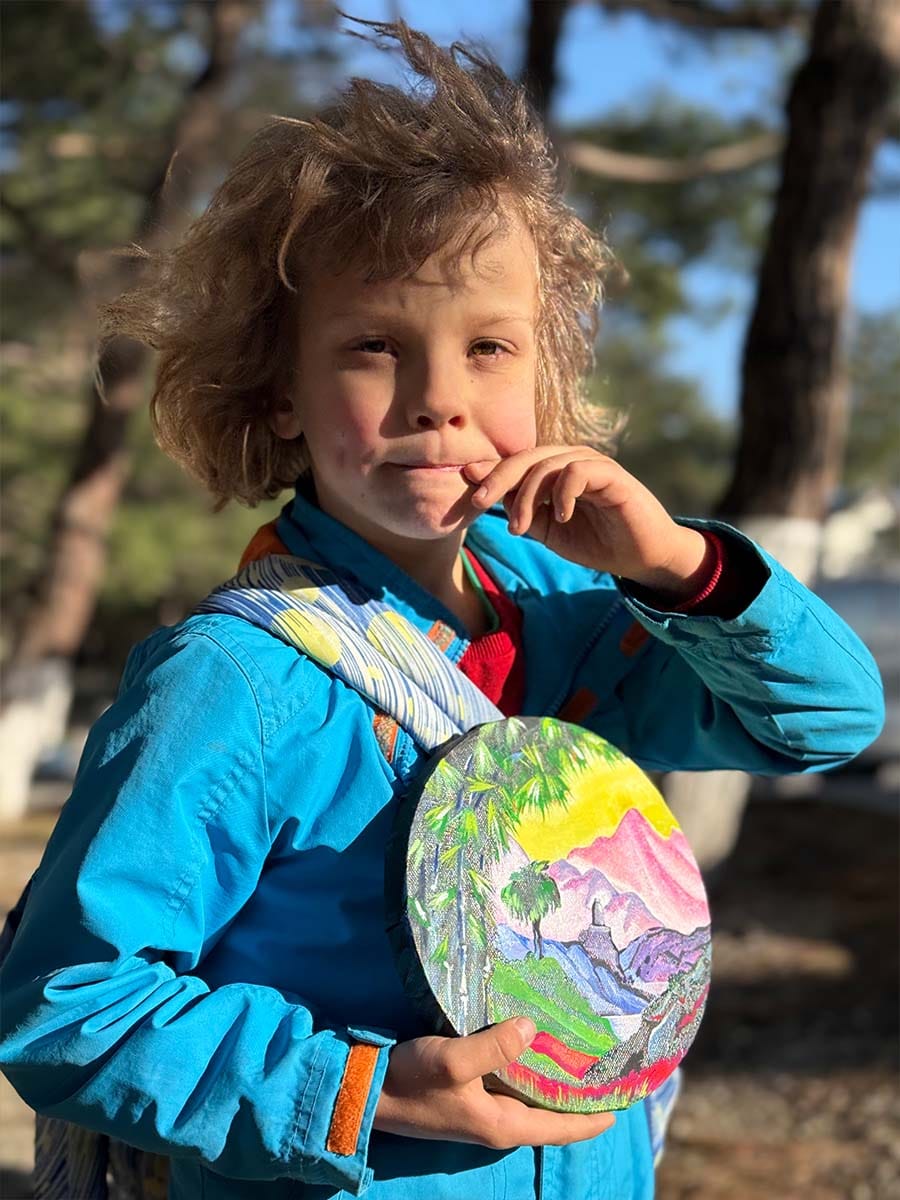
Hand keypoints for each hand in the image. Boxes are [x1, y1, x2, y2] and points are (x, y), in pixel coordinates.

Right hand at [373, 1017, 614, 1147]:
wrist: (365, 1092)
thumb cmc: (411, 1080)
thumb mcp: (452, 1060)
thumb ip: (494, 1046)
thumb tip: (534, 1029)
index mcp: (502, 1123)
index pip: (562, 1127)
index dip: (594, 1117)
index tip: (624, 1102)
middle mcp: (497, 1121)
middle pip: (551, 1113)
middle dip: (579, 1095)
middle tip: (608, 1066)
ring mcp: (480, 1109)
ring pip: (531, 1096)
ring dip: (553, 1079)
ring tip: (579, 1050)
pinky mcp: (465, 1093)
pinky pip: (510, 1083)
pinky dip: (528, 1069)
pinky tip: (532, 1043)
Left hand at [465, 447, 708, 598]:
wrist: (641, 558)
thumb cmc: (597, 542)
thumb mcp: (549, 531)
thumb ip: (523, 511)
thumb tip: (484, 493)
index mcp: (555, 470)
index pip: (518, 462)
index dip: (490, 471)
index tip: (466, 487)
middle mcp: (572, 460)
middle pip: (526, 457)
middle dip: (499, 478)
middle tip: (479, 502)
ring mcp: (593, 464)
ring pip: (547, 463)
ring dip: (527, 495)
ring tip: (520, 526)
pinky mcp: (613, 476)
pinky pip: (577, 471)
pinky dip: (562, 493)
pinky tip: (559, 516)